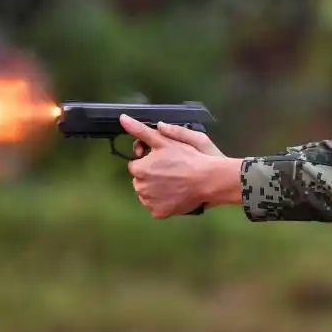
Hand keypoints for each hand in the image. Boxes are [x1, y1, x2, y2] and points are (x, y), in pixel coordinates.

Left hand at [121, 116, 238, 216]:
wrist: (208, 180)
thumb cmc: (188, 158)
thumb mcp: (164, 140)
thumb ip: (141, 130)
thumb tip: (123, 119)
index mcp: (139, 169)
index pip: (136, 164)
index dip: (148, 160)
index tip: (162, 159)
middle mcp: (140, 188)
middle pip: (140, 180)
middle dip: (151, 175)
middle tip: (171, 170)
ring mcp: (149, 202)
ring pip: (147, 194)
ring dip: (156, 189)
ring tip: (174, 182)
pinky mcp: (160, 213)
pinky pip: (156, 207)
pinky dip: (163, 202)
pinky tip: (175, 194)